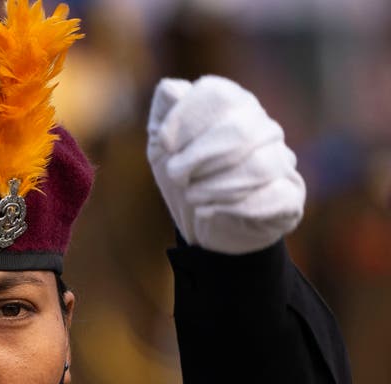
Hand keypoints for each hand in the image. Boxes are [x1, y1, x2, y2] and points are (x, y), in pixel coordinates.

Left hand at [147, 75, 304, 254]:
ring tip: (192, 195)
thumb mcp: (161, 145)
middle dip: (197, 156)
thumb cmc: (185, 177)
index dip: (185, 118)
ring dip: (213, 185)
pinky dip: (234, 207)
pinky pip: (275, 197)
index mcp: (234, 105)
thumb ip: (164, 112)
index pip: (218, 94)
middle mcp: (264, 127)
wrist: (204, 226)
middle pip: (239, 130)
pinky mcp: (290, 196)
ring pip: (258, 166)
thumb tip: (172, 89)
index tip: (165, 146)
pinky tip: (208, 211)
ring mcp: (281, 161)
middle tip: (176, 174)